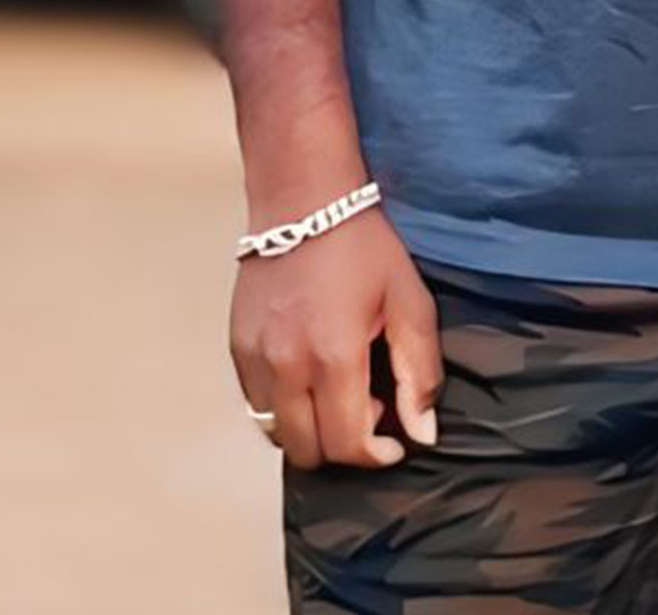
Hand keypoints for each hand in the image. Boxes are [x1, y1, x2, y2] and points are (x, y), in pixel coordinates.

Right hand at [229, 207, 442, 471]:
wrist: (304, 202)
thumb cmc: (364, 247)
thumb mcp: (409, 301)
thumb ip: (419, 372)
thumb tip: (421, 432)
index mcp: (333, 356)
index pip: (346, 443)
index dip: (374, 456)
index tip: (393, 444)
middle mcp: (285, 365)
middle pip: (306, 451)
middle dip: (342, 445)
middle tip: (367, 409)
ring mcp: (253, 359)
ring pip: (275, 434)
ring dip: (309, 430)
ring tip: (337, 391)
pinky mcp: (236, 348)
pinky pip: (256, 405)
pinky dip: (283, 407)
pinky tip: (309, 374)